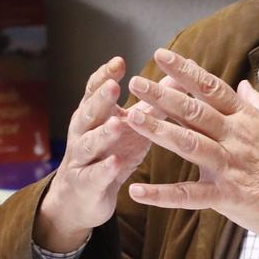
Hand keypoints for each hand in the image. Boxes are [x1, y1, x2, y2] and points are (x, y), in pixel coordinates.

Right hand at [34, 57, 151, 253]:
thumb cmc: (111, 152)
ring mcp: (81, 158)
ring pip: (88, 143)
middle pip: (89, 112)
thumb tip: (178, 74)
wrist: (83, 197)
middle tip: (113, 86)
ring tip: (118, 123)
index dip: (105, 76)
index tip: (119, 61)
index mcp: (94, 115)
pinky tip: (116, 163)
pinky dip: (104, 169)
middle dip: (100, 99)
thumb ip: (152, 101)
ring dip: (102, 133)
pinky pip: (94, 175)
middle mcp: (83, 132)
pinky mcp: (85, 184)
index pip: (95, 91)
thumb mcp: (132, 126)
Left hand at [122, 47, 258, 243]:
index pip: (211, 88)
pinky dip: (162, 195)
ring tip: (131, 118)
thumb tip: (244, 84)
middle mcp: (235, 137)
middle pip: (193, 111)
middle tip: (135, 82)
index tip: (161, 56)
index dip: (185, 70)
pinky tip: (137, 191)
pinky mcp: (227, 196)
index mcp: (246, 119)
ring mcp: (230, 166)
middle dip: (162, 95)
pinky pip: (189, 194)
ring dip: (157, 130)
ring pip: (188, 143)